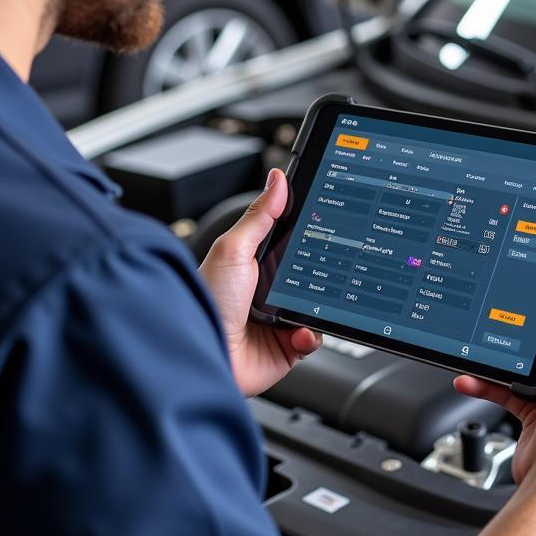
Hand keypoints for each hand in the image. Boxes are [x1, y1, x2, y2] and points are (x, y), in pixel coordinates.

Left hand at [199, 169, 321, 396]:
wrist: (206, 356)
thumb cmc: (208, 302)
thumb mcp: (233, 250)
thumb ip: (259, 216)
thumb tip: (278, 179)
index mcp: (257, 261)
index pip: (291, 238)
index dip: (310, 230)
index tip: (329, 220)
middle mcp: (270, 289)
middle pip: (311, 271)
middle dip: (322, 271)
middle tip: (326, 268)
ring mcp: (280, 317)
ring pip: (318, 304)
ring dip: (318, 306)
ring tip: (303, 306)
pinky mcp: (288, 345)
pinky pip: (314, 336)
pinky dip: (310, 335)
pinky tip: (296, 332)